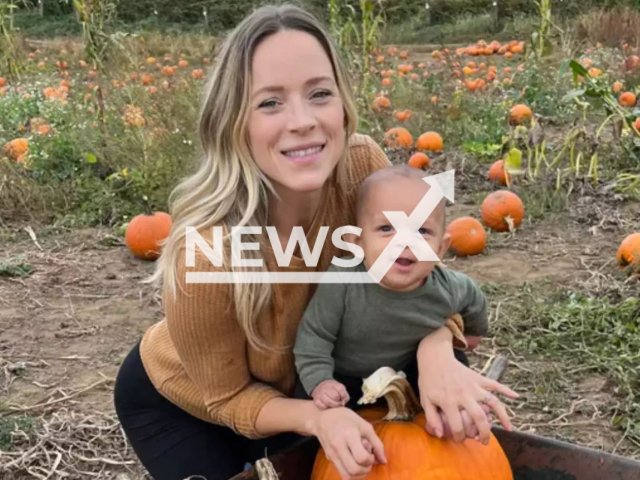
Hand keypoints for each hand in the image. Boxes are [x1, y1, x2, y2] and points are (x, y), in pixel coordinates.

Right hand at [311, 406, 386, 479]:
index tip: (371, 453)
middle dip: (365, 469)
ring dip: (359, 475)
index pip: (361, 457)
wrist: (322, 418)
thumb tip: (384, 461)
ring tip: (361, 464)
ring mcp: (332, 454)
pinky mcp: (329, 459)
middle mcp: (338, 446)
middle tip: (367, 460)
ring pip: (347, 476)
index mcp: (349, 434)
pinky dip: (351, 474)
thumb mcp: (364, 425)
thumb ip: (377, 443)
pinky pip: (342, 474)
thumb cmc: (345, 418)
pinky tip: (354, 464)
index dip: (370, 459)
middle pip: (354, 470)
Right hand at [312, 380, 349, 409]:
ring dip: (333, 405)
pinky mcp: (316, 400)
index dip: (343, 395)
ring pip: (329, 402)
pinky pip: (323, 406)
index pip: (340, 389)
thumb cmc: (332, 390)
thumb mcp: (340, 389)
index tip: (342, 398)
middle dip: (338, 401)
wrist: (319, 387)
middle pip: (335, 396)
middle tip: (337, 402)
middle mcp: (325, 387)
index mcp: (332, 384)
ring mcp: (320, 394)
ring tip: (334, 404)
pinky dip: (327, 407)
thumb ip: (345, 396)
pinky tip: (328, 405)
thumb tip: (342, 403)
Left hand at [417, 329, 518, 444]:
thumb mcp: (425, 400)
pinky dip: (506, 389)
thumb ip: (431, 418)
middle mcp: (464, 395)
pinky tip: (516, 396)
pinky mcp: (478, 378)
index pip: (458, 426)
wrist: (434, 357)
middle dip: (484, 433)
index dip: (459, 436)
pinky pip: (494, 384)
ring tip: (509, 428)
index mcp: (449, 401)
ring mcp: (473, 386)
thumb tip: (441, 435)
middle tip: (484, 442)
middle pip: (479, 418)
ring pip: (492, 402)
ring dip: (502, 416)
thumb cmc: (428, 380)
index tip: (460, 439)